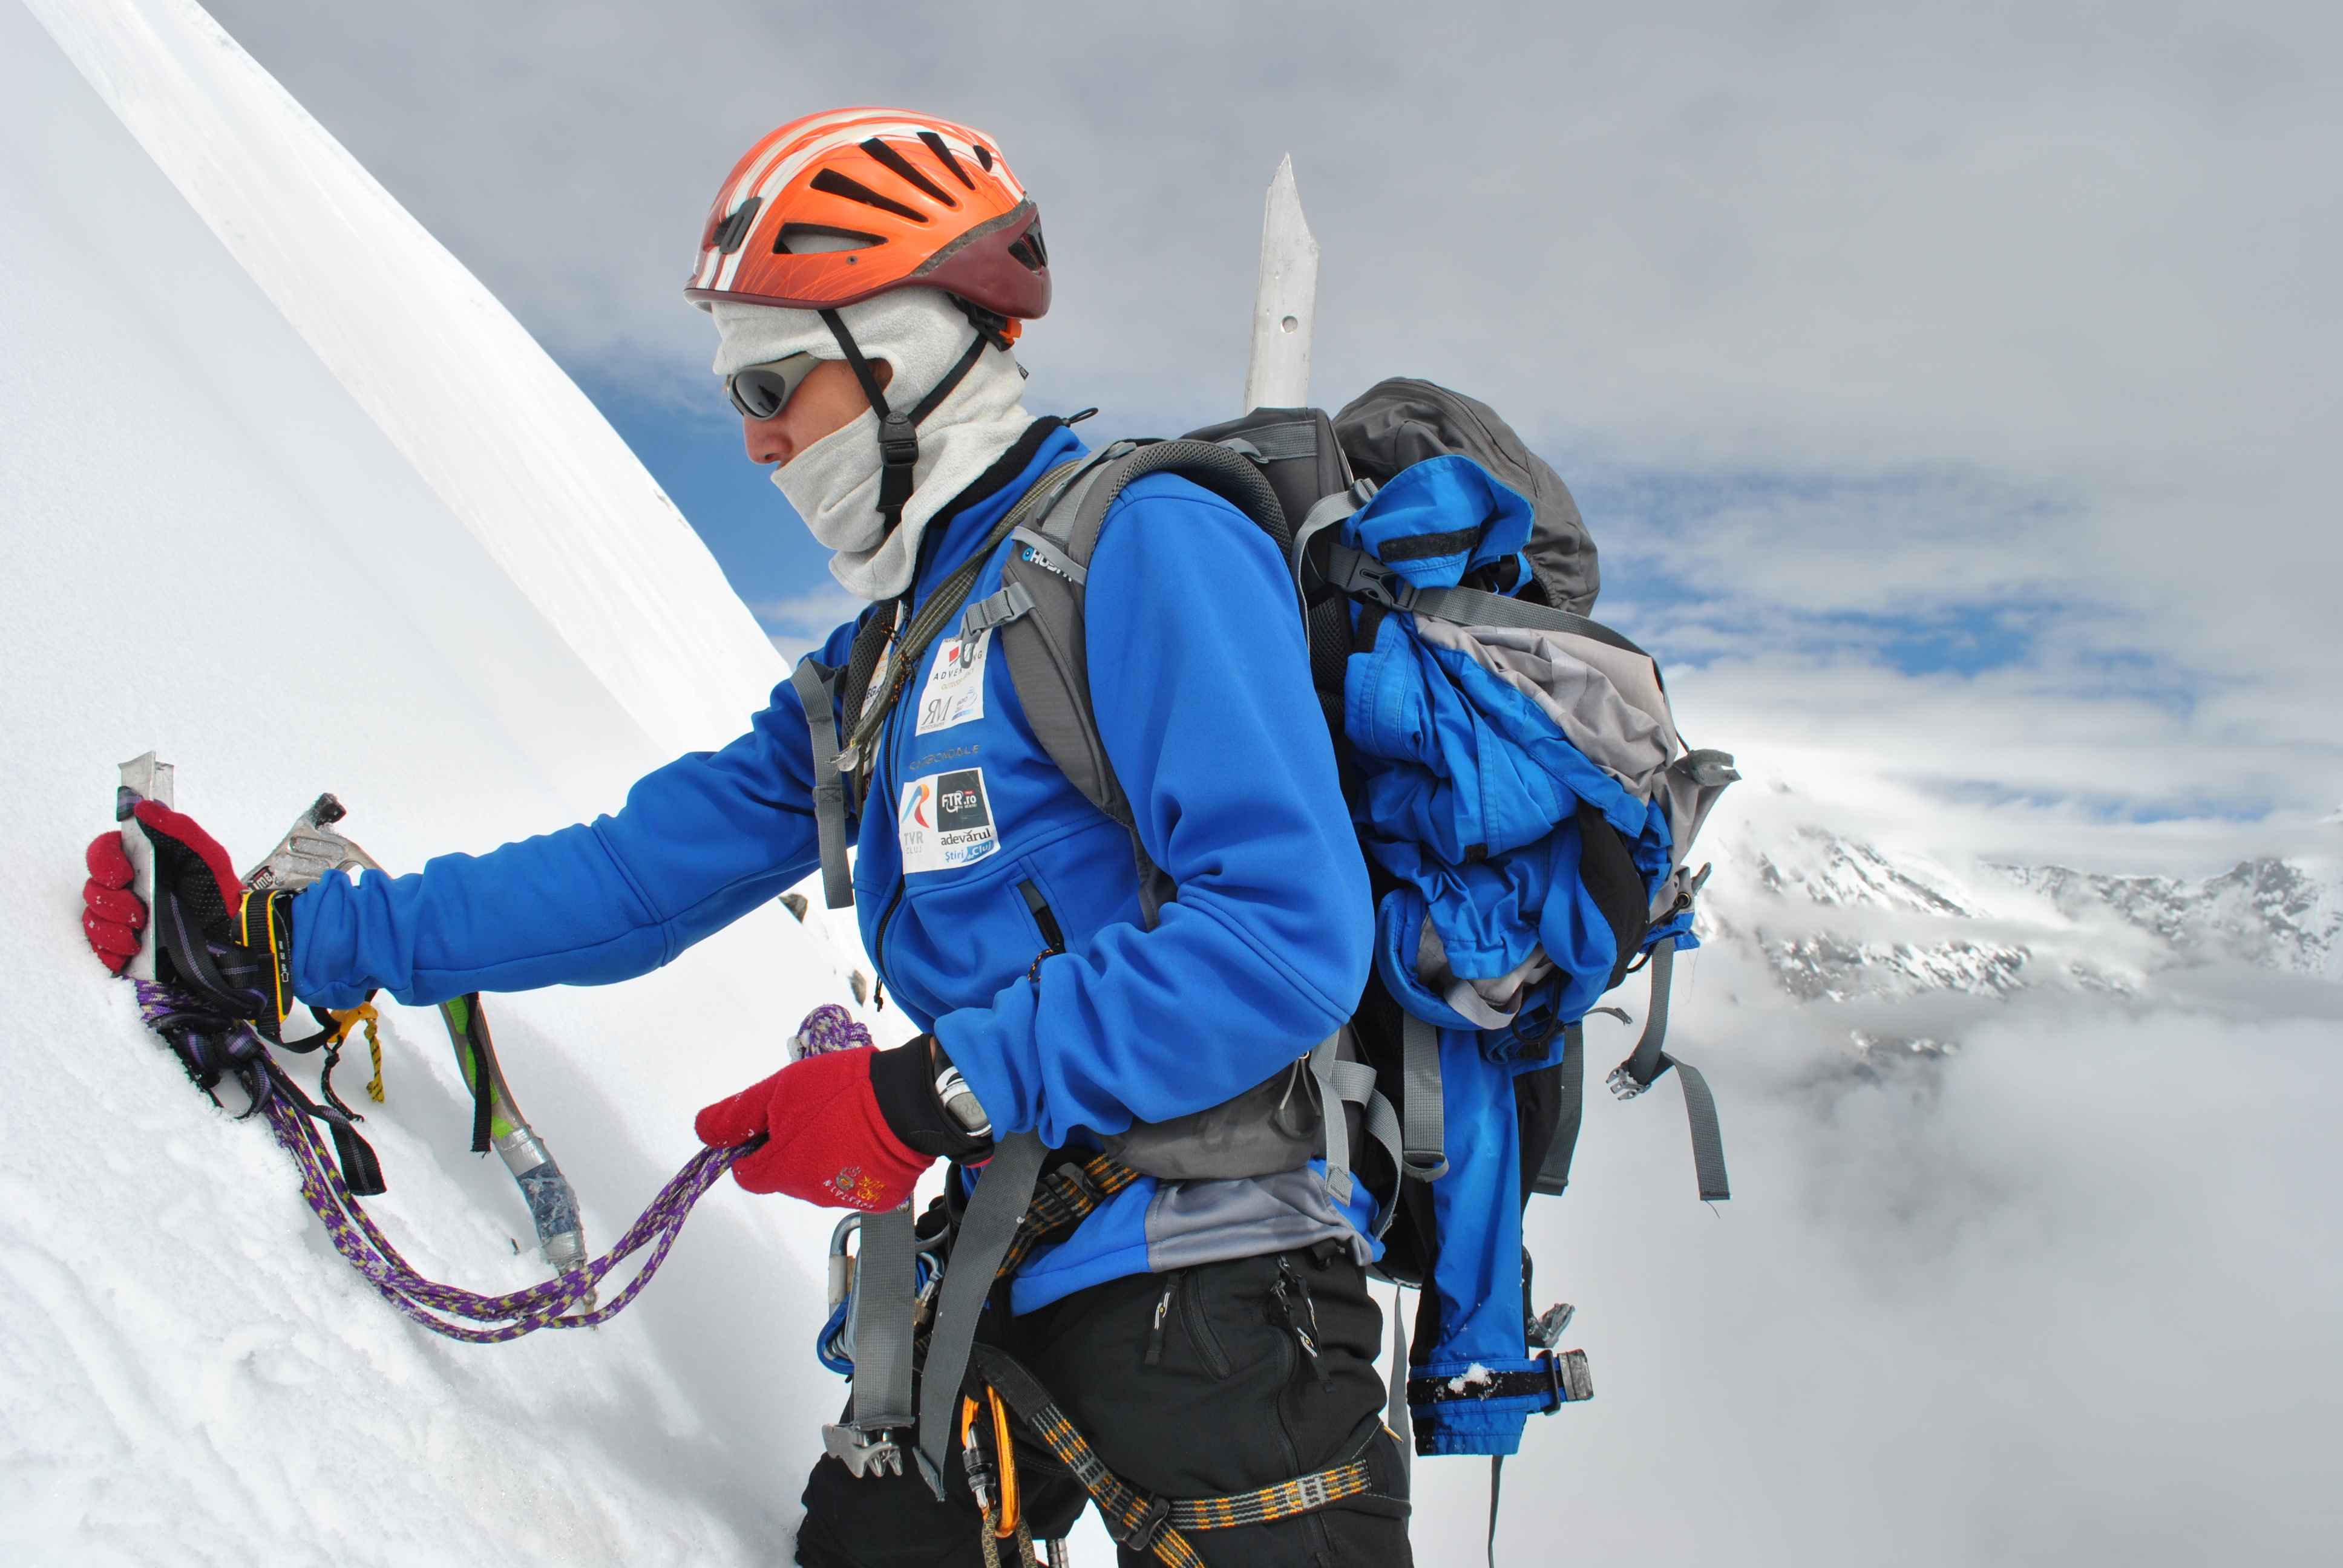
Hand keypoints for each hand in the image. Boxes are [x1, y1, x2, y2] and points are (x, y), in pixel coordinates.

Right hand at [86, 800, 294, 1036]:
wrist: (231, 941)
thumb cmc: (219, 895)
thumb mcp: (208, 857)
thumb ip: (179, 829)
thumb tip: (143, 806)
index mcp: (144, 862)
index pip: (104, 851)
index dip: (105, 861)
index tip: (123, 874)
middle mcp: (129, 888)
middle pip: (94, 886)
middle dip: (112, 900)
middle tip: (139, 910)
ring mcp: (122, 918)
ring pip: (93, 917)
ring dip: (114, 926)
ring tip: (142, 932)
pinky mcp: (122, 947)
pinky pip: (98, 948)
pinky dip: (112, 949)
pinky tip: (134, 949)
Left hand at [695, 1045, 934, 1210]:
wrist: (908, 1101)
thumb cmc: (840, 1093)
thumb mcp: (778, 1091)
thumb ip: (737, 1115)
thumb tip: (703, 1131)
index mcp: (781, 1171)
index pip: (747, 1173)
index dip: (752, 1145)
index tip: (771, 1121)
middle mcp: (810, 1193)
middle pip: (786, 1174)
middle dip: (791, 1147)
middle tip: (812, 1111)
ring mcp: (846, 1198)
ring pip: (821, 1177)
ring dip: (824, 1153)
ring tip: (845, 1118)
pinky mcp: (879, 1196)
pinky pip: (856, 1182)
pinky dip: (857, 1163)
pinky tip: (867, 1135)